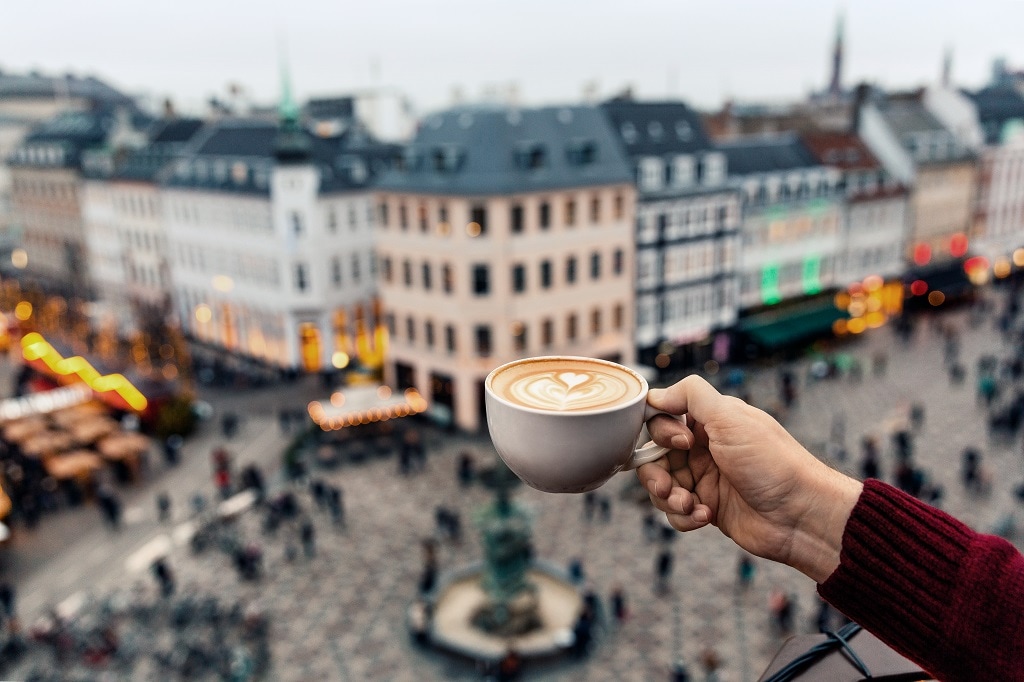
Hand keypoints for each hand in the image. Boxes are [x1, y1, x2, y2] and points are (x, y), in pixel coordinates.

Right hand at [637, 375, 861, 582]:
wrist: (801, 515)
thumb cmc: (771, 463)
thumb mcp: (731, 417)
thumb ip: (691, 395)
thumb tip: (654, 394)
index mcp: (709, 422)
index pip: (662, 419)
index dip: (661, 432)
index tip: (682, 443)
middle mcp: (703, 449)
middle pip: (655, 456)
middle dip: (656, 473)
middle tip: (668, 487)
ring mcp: (705, 480)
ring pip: (661, 486)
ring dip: (668, 498)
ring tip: (690, 505)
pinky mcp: (708, 508)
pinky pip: (676, 512)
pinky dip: (683, 516)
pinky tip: (705, 516)